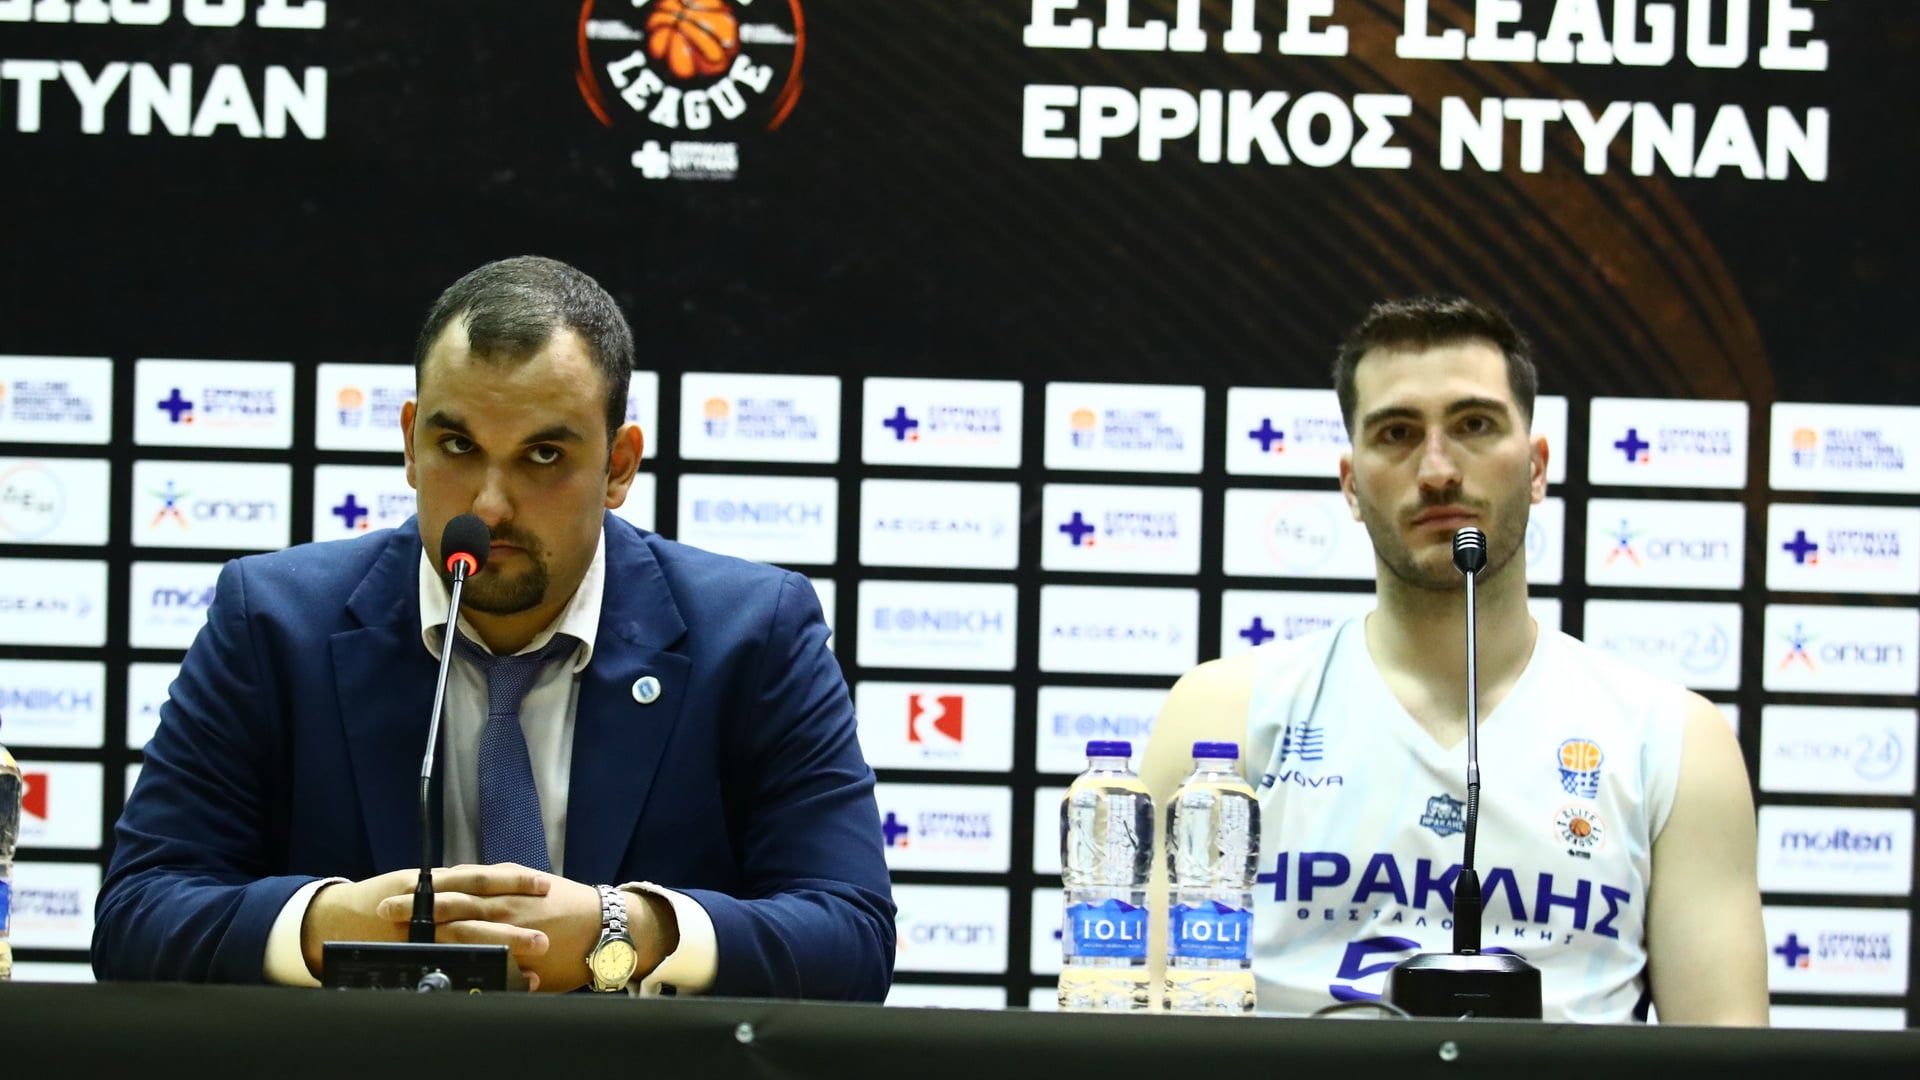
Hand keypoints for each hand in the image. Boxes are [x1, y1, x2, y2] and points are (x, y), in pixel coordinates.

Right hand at [301, 865, 552, 987]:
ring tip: (534, 962)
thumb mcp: (420, 882)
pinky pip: (452, 965)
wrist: (337, 917)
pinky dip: (480, 973)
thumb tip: (495, 878)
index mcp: (433, 882)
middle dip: (513, 926)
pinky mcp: (415, 955)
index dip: (512, 880)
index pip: (478, 879)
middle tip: (546, 935)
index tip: (546, 884)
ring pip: (466, 943)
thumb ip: (455, 884)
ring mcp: (421, 934)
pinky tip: (505, 981)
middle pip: (476, 914)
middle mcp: (428, 907)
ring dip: (502, 953)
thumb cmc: (385, 897)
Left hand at [376, 865, 668, 993]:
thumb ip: (500, 885)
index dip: (426, 886)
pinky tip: (443, 956)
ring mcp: (512, 926)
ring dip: (431, 928)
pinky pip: (489, 951)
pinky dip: (467, 953)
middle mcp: (506, 902)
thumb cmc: (569, 903)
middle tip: (385, 908)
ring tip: (402, 930)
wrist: (607, 923)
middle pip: (453, 903)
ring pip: (465, 926)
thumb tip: (468, 881)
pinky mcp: (522, 951)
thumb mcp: (531, 881)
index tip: (397, 888)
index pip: (459, 883)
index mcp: (506, 885)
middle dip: (417, 906)